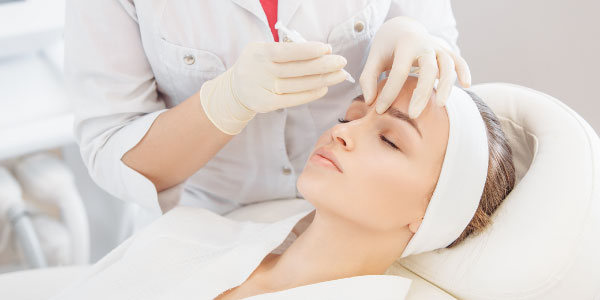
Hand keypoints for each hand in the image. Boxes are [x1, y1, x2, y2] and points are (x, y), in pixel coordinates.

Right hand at [200, 42, 347, 134]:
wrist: (235, 89)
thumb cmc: (258, 65)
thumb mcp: (264, 50)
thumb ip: (288, 50)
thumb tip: (323, 52)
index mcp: (260, 53)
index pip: (287, 52)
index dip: (308, 51)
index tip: (328, 49)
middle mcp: (260, 71)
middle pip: (296, 69)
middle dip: (322, 66)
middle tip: (342, 62)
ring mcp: (263, 89)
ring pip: (297, 85)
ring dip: (321, 80)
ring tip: (339, 75)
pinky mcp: (266, 104)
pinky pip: (292, 99)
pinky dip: (310, 94)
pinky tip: (324, 88)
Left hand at [359, 16, 471, 117]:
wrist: (402, 28)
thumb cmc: (387, 48)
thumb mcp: (373, 59)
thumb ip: (368, 79)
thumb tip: (370, 101)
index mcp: (405, 45)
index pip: (399, 72)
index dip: (389, 92)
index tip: (379, 110)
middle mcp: (425, 44)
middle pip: (428, 69)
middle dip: (421, 93)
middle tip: (413, 115)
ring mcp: (438, 47)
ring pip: (448, 65)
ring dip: (446, 85)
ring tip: (440, 105)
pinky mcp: (446, 51)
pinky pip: (459, 60)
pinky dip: (464, 71)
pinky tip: (467, 85)